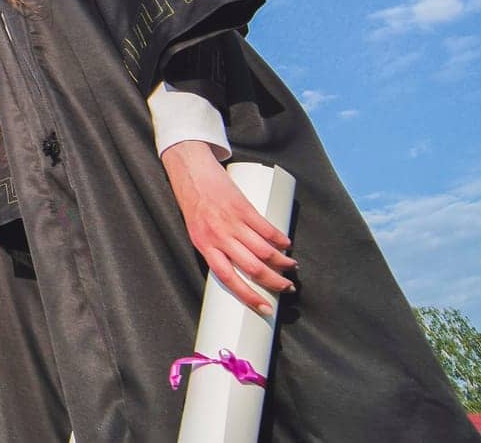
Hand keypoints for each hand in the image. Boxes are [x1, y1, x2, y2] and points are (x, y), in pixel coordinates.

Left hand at [161, 141, 296, 314]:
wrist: (190, 171)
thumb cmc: (192, 202)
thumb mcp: (197, 230)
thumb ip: (215, 247)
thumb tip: (238, 266)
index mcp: (204, 246)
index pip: (228, 279)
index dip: (249, 296)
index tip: (265, 308)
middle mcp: (219, 237)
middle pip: (253, 268)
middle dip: (275, 281)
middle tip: (287, 287)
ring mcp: (232, 222)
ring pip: (264, 250)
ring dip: (282, 262)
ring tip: (290, 267)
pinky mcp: (243, 207)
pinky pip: (267, 229)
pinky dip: (280, 239)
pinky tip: (286, 244)